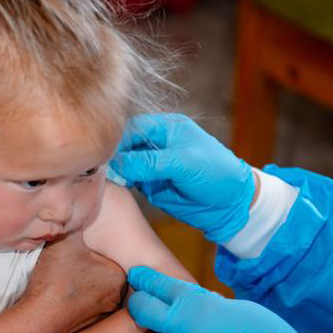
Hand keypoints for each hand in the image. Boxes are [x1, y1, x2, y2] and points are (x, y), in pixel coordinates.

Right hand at [22, 232, 125, 332]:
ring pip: (94, 288)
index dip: (92, 248)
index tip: (78, 249)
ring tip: (64, 277)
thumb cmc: (56, 278)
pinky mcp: (89, 325)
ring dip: (83, 283)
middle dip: (88, 265)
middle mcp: (116, 296)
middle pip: (102, 271)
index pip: (109, 254)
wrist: (38, 317)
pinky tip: (61, 293)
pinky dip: (76, 299)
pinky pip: (85, 305)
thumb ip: (76, 223)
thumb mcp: (66, 240)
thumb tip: (80, 207)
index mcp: (118, 275)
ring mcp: (102, 313)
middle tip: (71, 261)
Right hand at [109, 114, 255, 242]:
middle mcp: (155, 144)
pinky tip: (114, 185)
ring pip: (123, 163)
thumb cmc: (214, 174)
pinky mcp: (149, 184)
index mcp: (166, 128)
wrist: (229, 204)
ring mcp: (151, 164)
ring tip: (106, 178)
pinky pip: (127, 180)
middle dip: (113, 155)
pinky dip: (120, 182)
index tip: (105, 153)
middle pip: (124, 144)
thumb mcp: (183, 164)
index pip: (133, 128)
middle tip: (102, 168)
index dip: (119, 139)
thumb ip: (150, 162)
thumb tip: (118, 164)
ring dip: (114, 170)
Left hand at [126, 266, 301, 332]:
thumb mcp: (232, 307)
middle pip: (142, 312)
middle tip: (143, 302)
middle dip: (140, 306)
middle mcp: (181, 328)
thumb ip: (205, 304)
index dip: (145, 280)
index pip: (157, 286)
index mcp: (194, 304)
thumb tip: (192, 301)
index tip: (137, 275)